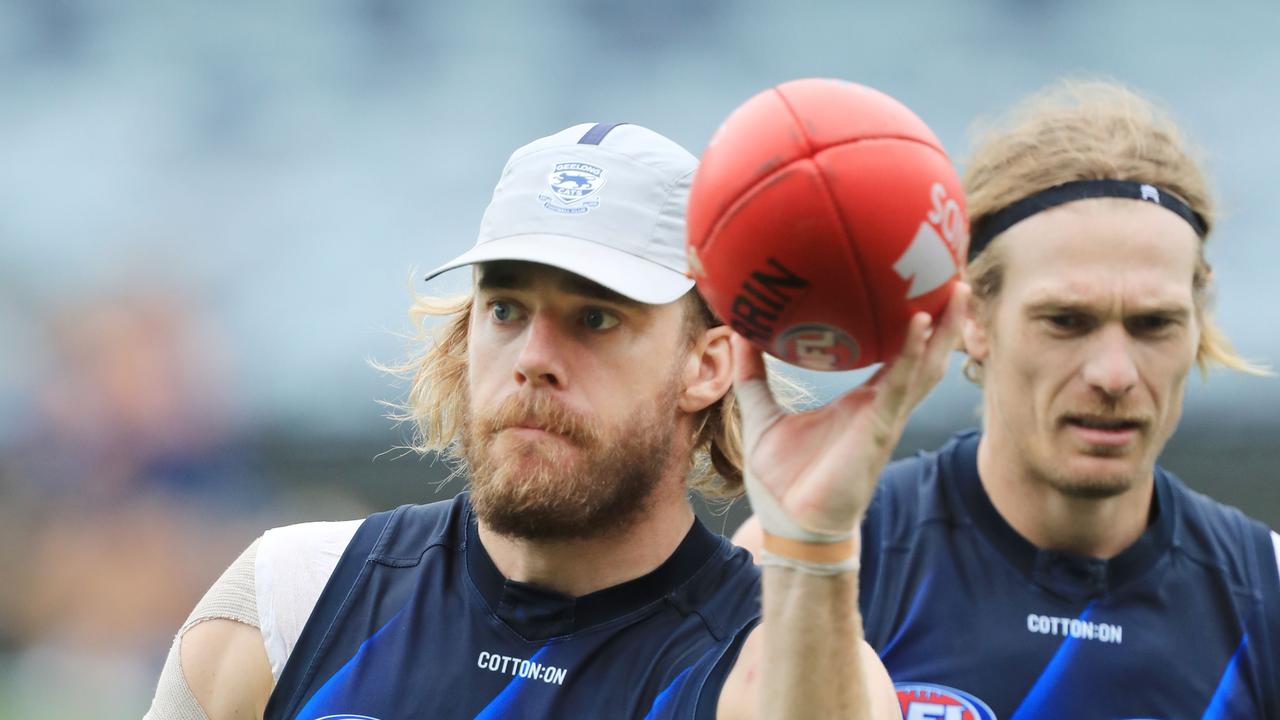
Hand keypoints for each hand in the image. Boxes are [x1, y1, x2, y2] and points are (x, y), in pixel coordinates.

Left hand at [733, 282, 969, 536]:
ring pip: (927, 365)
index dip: (915, 318)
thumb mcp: (762, 413)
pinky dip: (913, 354)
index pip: (898, 351)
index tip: (921, 280)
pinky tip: (919, 324)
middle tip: (955, 270)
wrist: (791, 526)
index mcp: (863, 399)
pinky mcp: (879, 430)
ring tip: (957, 287)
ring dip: (946, 328)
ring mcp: (886, 417)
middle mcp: (883, 404)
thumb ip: (753, 374)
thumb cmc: (783, 479)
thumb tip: (737, 330)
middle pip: (927, 352)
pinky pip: (901, 386)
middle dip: (946, 316)